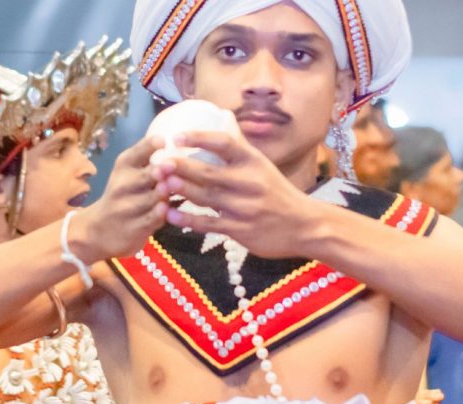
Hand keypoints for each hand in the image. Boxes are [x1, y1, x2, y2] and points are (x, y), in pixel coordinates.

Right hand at [74, 137, 169, 261]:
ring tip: (173, 188)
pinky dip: (160, 214)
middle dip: (158, 172)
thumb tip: (174, 140)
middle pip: (144, 176)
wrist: (101, 229)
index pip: (137, 152)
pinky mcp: (134, 227)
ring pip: (151, 199)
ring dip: (163, 194)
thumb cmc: (124, 193)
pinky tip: (167, 209)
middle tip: (171, 166)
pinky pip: (151, 219)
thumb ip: (147, 157)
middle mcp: (123, 184)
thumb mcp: (129, 171)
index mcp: (124, 165)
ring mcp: (126, 207)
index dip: (150, 146)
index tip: (163, 141)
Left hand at [155, 131, 325, 258]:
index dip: (198, 138)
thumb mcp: (263, 165)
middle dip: (181, 166)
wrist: (304, 226)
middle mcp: (248, 183)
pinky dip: (187, 220)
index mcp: (253, 162)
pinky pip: (208, 224)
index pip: (224, 144)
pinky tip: (170, 215)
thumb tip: (223, 115)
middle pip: (208, 172)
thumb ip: (240, 144)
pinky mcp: (240, 230)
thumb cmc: (278, 192)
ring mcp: (244, 208)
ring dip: (181, 190)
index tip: (176, 136)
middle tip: (158, 162)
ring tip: (159, 184)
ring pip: (205, 197)